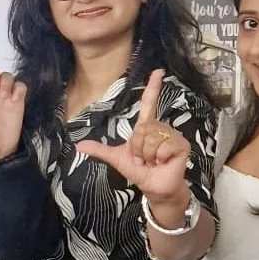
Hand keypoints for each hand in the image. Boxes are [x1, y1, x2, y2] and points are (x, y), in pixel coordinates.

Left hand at [75, 69, 192, 205]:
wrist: (153, 188)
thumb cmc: (139, 171)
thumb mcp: (117, 159)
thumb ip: (99, 150)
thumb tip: (78, 145)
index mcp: (146, 127)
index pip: (149, 103)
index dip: (152, 87)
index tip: (157, 71)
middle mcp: (159, 127)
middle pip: (142, 129)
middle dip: (137, 148)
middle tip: (142, 159)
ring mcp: (172, 135)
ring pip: (151, 138)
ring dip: (147, 154)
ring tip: (152, 162)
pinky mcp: (181, 144)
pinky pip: (163, 146)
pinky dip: (158, 157)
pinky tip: (162, 162)